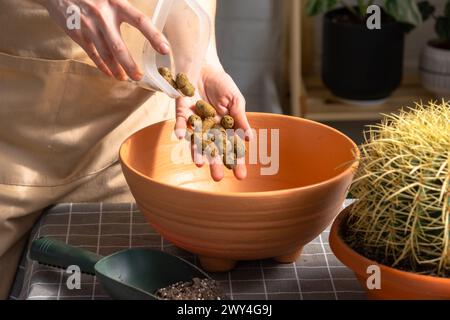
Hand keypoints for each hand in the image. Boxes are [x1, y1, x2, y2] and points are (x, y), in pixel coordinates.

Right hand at [38, 0, 169, 79]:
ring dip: (116, 69)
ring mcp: (89, 27)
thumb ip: (125, 8)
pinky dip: (102, 66)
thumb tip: (144, 22)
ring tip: (125, 78)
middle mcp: (103, 16)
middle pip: (119, 47)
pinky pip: (92, 54)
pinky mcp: (77, 34)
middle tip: (138, 77)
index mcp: (116, 3)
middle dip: (130, 65)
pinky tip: (110, 73)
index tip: (165, 50)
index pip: (140, 21)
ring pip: (106, 54)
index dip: (154, 36)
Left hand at [174, 65, 251, 181]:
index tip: (240, 175)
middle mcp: (209, 128)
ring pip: (196, 140)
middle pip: (213, 149)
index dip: (236, 161)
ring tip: (200, 164)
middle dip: (215, 163)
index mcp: (224, 127)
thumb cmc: (222, 84)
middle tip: (218, 178)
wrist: (204, 66)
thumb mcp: (235, 100)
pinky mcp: (182, 112)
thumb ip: (240, 118)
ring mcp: (195, 122)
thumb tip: (249, 139)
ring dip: (197, 152)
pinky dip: (180, 128)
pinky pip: (180, 122)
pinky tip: (181, 136)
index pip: (231, 147)